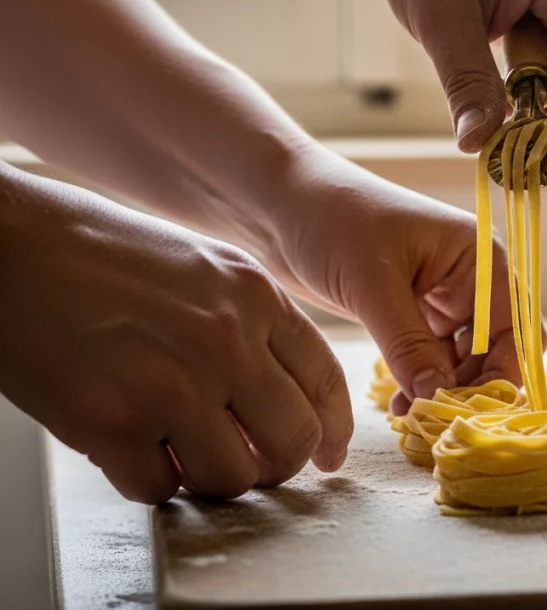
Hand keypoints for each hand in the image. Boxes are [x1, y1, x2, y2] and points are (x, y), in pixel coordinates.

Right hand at [0, 166, 352, 503]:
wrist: (7, 244)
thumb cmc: (97, 253)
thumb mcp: (201, 268)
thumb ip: (250, 326)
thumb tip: (283, 399)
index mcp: (255, 297)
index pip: (325, 382)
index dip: (330, 431)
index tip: (325, 457)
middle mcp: (227, 341)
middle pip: (293, 440)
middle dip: (274, 464)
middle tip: (244, 461)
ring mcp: (173, 384)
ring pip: (233, 476)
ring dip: (209, 477)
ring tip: (178, 451)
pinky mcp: (112, 422)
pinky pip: (159, 488)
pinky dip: (148, 480)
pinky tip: (128, 447)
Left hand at [260, 146, 521, 415]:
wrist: (281, 205)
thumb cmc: (332, 221)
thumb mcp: (373, 285)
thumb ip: (409, 344)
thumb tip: (437, 398)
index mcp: (480, 257)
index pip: (515, 326)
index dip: (502, 370)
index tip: (470, 408)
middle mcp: (473, 280)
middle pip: (497, 349)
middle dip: (473, 386)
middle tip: (437, 417)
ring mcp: (445, 300)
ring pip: (465, 361)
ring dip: (445, 390)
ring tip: (410, 414)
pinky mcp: (415, 317)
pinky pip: (434, 361)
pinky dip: (423, 384)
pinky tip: (399, 403)